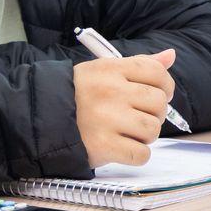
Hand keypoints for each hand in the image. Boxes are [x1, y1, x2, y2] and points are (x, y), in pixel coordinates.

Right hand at [73, 49, 175, 167]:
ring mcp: (106, 118)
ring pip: (153, 129)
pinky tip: (122, 147)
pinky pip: (141, 154)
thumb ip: (139, 64)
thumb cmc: (78, 96)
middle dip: (154, 113)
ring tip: (127, 132)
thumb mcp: (103, 71)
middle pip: (158, 102)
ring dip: (145, 135)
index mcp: (110, 69)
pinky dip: (136, 154)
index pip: (157, 72)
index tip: (159, 94)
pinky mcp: (103, 146)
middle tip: (137, 117)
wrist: (40, 120)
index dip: (165, 86)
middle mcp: (110, 91)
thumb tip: (170, 56)